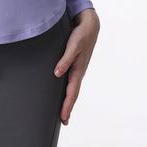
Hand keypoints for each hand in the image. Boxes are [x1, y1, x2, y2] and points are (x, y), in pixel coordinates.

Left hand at [53, 7, 99, 124]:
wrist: (89, 24)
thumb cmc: (81, 35)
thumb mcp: (73, 46)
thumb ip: (65, 59)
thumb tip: (57, 73)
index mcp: (78, 69)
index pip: (72, 92)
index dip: (67, 105)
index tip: (63, 118)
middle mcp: (78, 71)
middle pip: (73, 93)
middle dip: (68, 107)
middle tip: (64, 121)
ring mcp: (78, 68)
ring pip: (73, 87)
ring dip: (69, 99)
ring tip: (64, 111)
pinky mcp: (76, 63)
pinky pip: (72, 80)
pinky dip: (69, 89)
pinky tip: (65, 90)